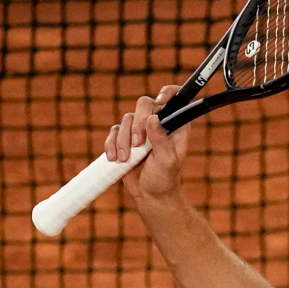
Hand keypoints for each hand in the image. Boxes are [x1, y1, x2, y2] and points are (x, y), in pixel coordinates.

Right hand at [104, 85, 190, 200]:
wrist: (150, 195)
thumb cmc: (164, 178)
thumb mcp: (167, 160)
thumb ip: (161, 140)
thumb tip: (153, 119)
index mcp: (176, 125)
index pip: (175, 99)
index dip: (168, 92)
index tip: (160, 100)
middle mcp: (158, 123)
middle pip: (144, 104)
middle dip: (138, 124)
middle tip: (138, 144)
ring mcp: (140, 130)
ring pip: (127, 119)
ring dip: (123, 139)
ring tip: (126, 159)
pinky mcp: (125, 138)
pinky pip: (114, 131)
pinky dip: (112, 144)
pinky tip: (115, 159)